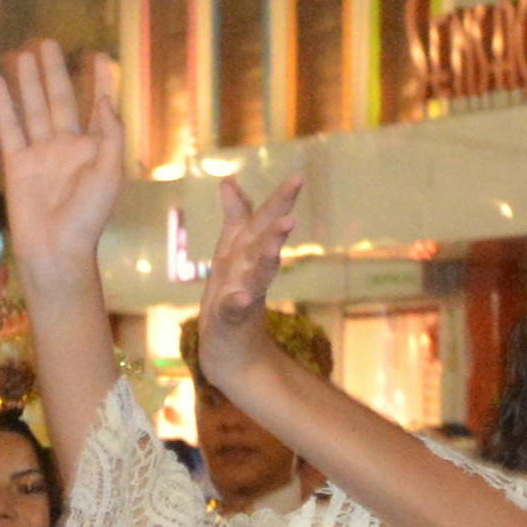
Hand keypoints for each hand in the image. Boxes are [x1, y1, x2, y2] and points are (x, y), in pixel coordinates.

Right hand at [0, 42, 122, 292]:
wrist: (56, 249)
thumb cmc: (89, 218)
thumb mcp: (109, 175)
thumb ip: (109, 136)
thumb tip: (105, 101)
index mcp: (95, 150)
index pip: (98, 107)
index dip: (100, 82)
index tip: (102, 55)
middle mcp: (68, 148)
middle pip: (60, 100)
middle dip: (55, 72)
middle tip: (48, 42)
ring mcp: (41, 154)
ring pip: (33, 109)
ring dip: (28, 82)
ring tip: (22, 53)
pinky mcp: (17, 163)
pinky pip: (8, 128)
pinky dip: (1, 106)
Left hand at [196, 175, 302, 393]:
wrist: (228, 349)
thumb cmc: (231, 296)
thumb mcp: (231, 253)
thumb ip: (236, 218)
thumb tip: (229, 181)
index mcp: (249, 253)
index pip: (265, 222)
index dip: (280, 200)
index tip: (299, 177)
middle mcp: (251, 272)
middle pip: (264, 246)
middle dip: (276, 229)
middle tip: (292, 215)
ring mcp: (243, 297)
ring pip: (256, 276)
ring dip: (266, 260)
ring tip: (275, 247)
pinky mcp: (230, 321)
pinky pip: (233, 310)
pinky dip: (237, 303)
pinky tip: (239, 297)